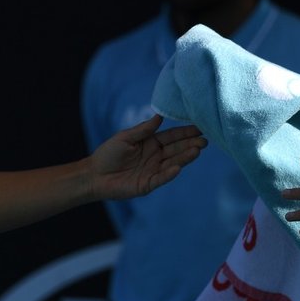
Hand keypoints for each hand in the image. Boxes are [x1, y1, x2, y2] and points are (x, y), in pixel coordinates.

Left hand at [91, 115, 206, 199]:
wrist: (94, 175)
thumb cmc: (108, 154)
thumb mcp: (125, 137)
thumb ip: (143, 129)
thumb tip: (160, 116)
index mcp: (151, 143)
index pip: (172, 137)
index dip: (185, 133)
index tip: (199, 128)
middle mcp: (156, 157)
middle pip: (176, 150)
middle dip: (190, 145)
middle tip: (204, 141)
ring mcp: (153, 171)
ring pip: (173, 163)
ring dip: (185, 158)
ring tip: (197, 151)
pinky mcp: (148, 184)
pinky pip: (161, 178)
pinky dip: (169, 174)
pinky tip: (178, 167)